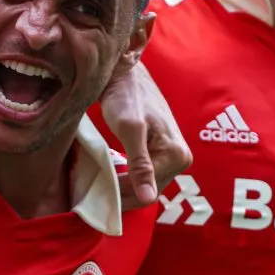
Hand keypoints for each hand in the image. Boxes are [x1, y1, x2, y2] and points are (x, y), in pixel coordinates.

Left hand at [100, 61, 191, 208]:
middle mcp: (181, 158)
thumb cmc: (125, 97)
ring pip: (145, 186)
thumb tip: (148, 198)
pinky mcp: (162, 153)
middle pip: (148, 192)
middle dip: (121, 195)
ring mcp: (173, 156)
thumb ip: (140, 165)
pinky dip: (126, 180)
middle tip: (92, 195)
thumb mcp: (130, 131)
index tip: (94, 197)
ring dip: (123, 189)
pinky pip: (144, 176)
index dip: (120, 196)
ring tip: (98, 187)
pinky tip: (109, 177)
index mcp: (177, 155)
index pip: (146, 192)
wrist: (125, 76)